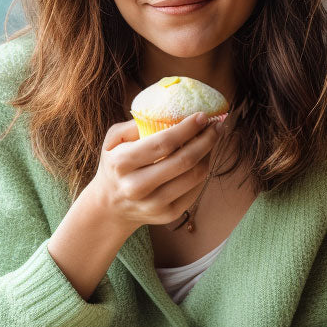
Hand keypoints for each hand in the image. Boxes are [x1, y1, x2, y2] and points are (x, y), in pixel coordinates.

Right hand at [86, 113, 220, 231]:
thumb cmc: (115, 165)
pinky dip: (204, 170)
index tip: (202, 116)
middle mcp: (137, 187)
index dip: (187, 129)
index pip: (163, 143)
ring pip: (195, 176)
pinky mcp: (168, 215)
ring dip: (209, 154)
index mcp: (122, 163)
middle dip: (206, 140)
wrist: (110, 207)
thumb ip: (135, 124)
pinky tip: (204, 157)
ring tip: (212, 139)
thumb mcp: (113, 141)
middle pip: (184, 161)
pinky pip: (196, 189)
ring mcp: (154, 204)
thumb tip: (168, 112)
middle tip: (217, 125)